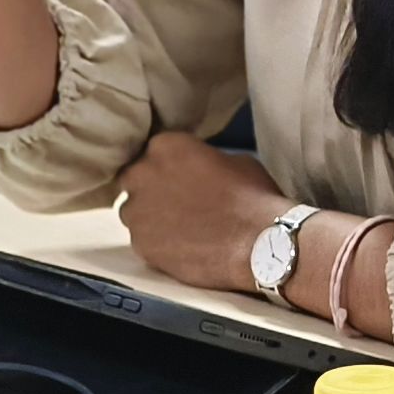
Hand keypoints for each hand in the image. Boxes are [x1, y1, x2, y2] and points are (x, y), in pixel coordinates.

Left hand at [114, 132, 288, 292]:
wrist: (260, 244)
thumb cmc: (253, 197)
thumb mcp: (232, 160)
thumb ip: (202, 159)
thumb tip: (197, 169)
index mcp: (165, 145)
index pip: (154, 152)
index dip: (167, 167)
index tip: (180, 178)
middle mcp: (142, 174)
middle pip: (134, 179)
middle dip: (151, 189)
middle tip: (176, 203)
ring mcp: (138, 212)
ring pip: (134, 212)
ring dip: (150, 217)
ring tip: (178, 229)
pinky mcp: (141, 245)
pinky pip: (142, 241)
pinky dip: (157, 244)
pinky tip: (181, 248)